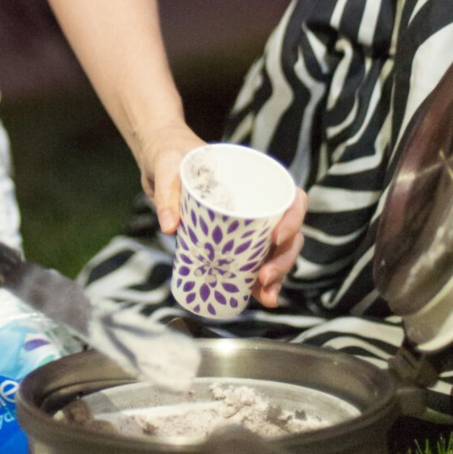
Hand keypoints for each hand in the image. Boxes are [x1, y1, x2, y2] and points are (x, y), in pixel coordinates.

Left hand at [134, 121, 307, 307]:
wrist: (159, 164)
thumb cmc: (170, 156)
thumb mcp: (168, 166)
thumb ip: (168, 192)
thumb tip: (169, 228)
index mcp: (255, 179)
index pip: (292, 199)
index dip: (293, 220)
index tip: (276, 238)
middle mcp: (258, 203)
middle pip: (288, 233)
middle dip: (283, 260)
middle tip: (264, 278)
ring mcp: (248, 224)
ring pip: (274, 252)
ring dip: (275, 277)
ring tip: (264, 297)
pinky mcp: (231, 240)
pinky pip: (251, 262)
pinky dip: (255, 281)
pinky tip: (256, 297)